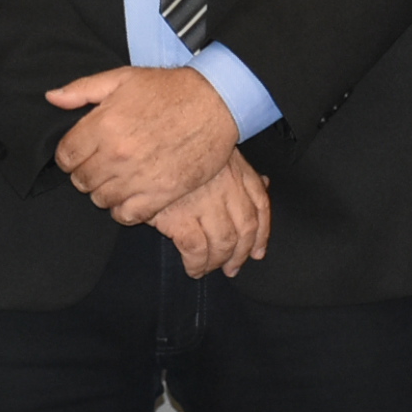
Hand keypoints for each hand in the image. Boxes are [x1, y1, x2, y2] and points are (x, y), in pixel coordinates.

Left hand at [46, 64, 237, 225]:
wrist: (215, 103)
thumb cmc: (168, 89)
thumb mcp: (123, 78)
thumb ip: (82, 89)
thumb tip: (52, 98)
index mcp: (104, 125)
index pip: (65, 156)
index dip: (69, 156)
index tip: (80, 152)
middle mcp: (117, 154)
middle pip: (81, 181)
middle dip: (85, 173)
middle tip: (100, 164)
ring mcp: (139, 177)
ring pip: (100, 200)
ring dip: (104, 191)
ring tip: (116, 178)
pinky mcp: (161, 194)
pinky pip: (127, 215)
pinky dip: (123, 209)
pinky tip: (130, 194)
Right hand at [151, 151, 271, 276]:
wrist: (147, 142)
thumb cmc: (178, 147)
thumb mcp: (217, 149)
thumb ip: (241, 170)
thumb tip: (265, 183)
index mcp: (237, 170)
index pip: (260, 206)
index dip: (262, 233)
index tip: (257, 251)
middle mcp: (226, 187)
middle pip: (244, 229)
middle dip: (240, 254)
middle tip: (232, 268)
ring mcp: (205, 203)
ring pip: (223, 242)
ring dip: (217, 262)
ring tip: (208, 269)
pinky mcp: (180, 216)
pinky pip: (197, 249)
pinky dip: (197, 263)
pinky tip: (193, 268)